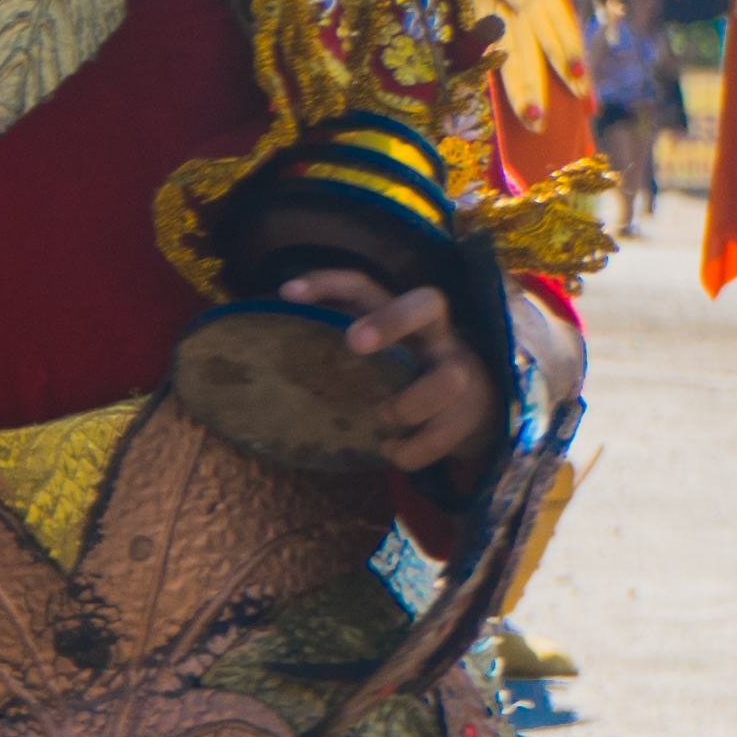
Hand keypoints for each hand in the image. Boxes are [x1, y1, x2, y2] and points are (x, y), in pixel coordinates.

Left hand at [277, 268, 500, 470]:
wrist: (469, 405)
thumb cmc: (400, 373)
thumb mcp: (373, 352)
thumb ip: (332, 345)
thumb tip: (264, 340)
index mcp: (397, 313)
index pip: (363, 284)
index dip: (328, 283)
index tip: (286, 293)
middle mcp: (434, 333)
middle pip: (427, 303)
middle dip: (391, 320)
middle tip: (355, 343)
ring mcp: (459, 370)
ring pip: (449, 377)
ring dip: (412, 402)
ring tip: (383, 417)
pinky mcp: (472, 411)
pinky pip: (450, 431)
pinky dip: (418, 449)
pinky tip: (392, 452)